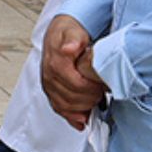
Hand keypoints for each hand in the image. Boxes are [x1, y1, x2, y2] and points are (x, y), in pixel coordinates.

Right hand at [41, 14, 108, 128]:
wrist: (59, 34)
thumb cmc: (68, 33)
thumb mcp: (73, 31)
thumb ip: (73, 40)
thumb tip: (70, 48)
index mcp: (55, 63)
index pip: (75, 85)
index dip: (91, 89)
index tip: (102, 86)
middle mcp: (49, 76)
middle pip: (70, 99)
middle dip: (89, 99)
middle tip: (102, 93)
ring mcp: (49, 85)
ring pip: (64, 106)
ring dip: (82, 109)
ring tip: (95, 103)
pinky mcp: (51, 91)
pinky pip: (59, 108)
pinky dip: (71, 117)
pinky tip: (82, 121)